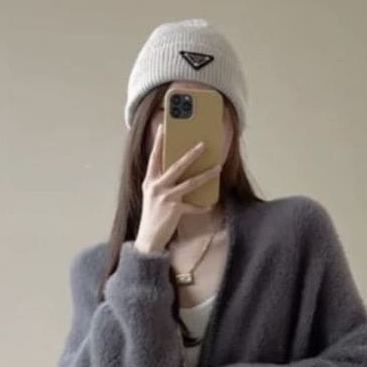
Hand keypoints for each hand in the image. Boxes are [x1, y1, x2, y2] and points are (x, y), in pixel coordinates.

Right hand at [135, 122, 222, 254]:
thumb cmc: (152, 216)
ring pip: (190, 183)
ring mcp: (166, 198)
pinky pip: (193, 206)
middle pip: (177, 166)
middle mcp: (157, 187)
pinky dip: (202, 206)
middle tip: (203, 144)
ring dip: (206, 175)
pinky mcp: (175, 210)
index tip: (163, 128)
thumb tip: (177, 171)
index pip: (155, 157)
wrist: (148, 238)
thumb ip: (161, 182)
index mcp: (150, 181)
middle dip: (191, 154)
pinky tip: (210, 204)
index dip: (158, 142)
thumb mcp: (152, 196)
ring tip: (217, 167)